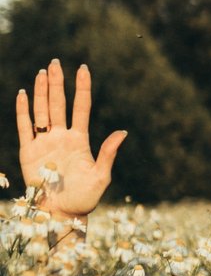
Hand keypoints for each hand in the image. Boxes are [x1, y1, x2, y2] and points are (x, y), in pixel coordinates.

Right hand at [16, 60, 126, 220]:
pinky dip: (23, 110)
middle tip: (55, 62)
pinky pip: (25, 127)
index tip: (83, 68)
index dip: (82, 88)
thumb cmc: (85, 198)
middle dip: (57, 83)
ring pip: (42, 111)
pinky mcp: (28, 151)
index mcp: (80, 140)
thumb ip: (108, 153)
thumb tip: (122, 132)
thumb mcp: (102, 176)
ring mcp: (44, 143)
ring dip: (40, 92)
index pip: (81, 107)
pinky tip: (23, 93)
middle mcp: (61, 137)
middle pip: (59, 104)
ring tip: (42, 72)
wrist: (63, 213)